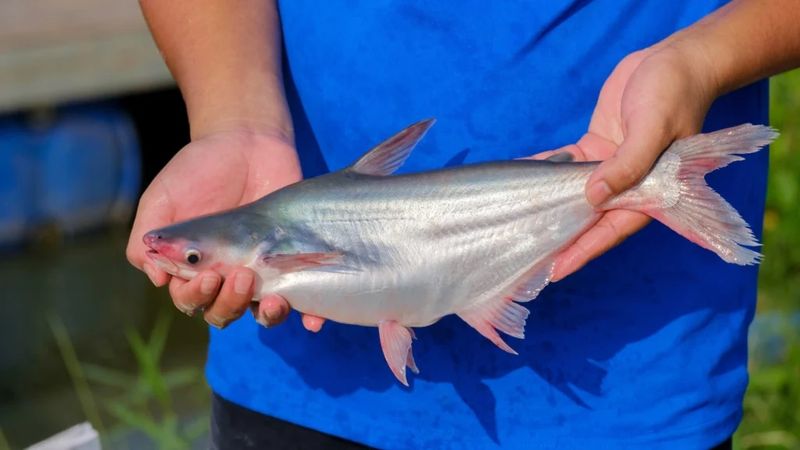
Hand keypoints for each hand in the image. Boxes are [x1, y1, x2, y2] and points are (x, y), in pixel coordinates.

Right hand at [126, 128, 325, 330]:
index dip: (197, 297)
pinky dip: (309, 314)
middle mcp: (226, 276)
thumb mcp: (163, 197)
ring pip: (261, 312)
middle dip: (231, 303)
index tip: (208, 275)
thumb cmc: (199, 170)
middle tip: (242, 275)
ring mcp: (262, 271)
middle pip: (225, 312)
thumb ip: (148, 238)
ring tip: (275, 300)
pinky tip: (314, 320)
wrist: (246, 140)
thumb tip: (157, 279)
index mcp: (192, 267)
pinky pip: (303, 296)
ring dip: (268, 315)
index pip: (191, 300)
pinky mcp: (293, 261)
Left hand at [534, 44, 717, 279]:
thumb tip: (594, 197)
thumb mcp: (653, 128)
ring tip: (519, 226)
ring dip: (549, 206)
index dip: (583, 251)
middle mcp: (628, 183)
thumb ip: (628, 163)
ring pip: (574, 193)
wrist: (676, 60)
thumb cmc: (674, 94)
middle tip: (529, 258)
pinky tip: (521, 177)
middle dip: (562, 238)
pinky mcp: (596, 146)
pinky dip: (545, 169)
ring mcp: (609, 165)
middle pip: (589, 219)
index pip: (611, 229)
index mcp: (650, 190)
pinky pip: (566, 163)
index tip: (556, 271)